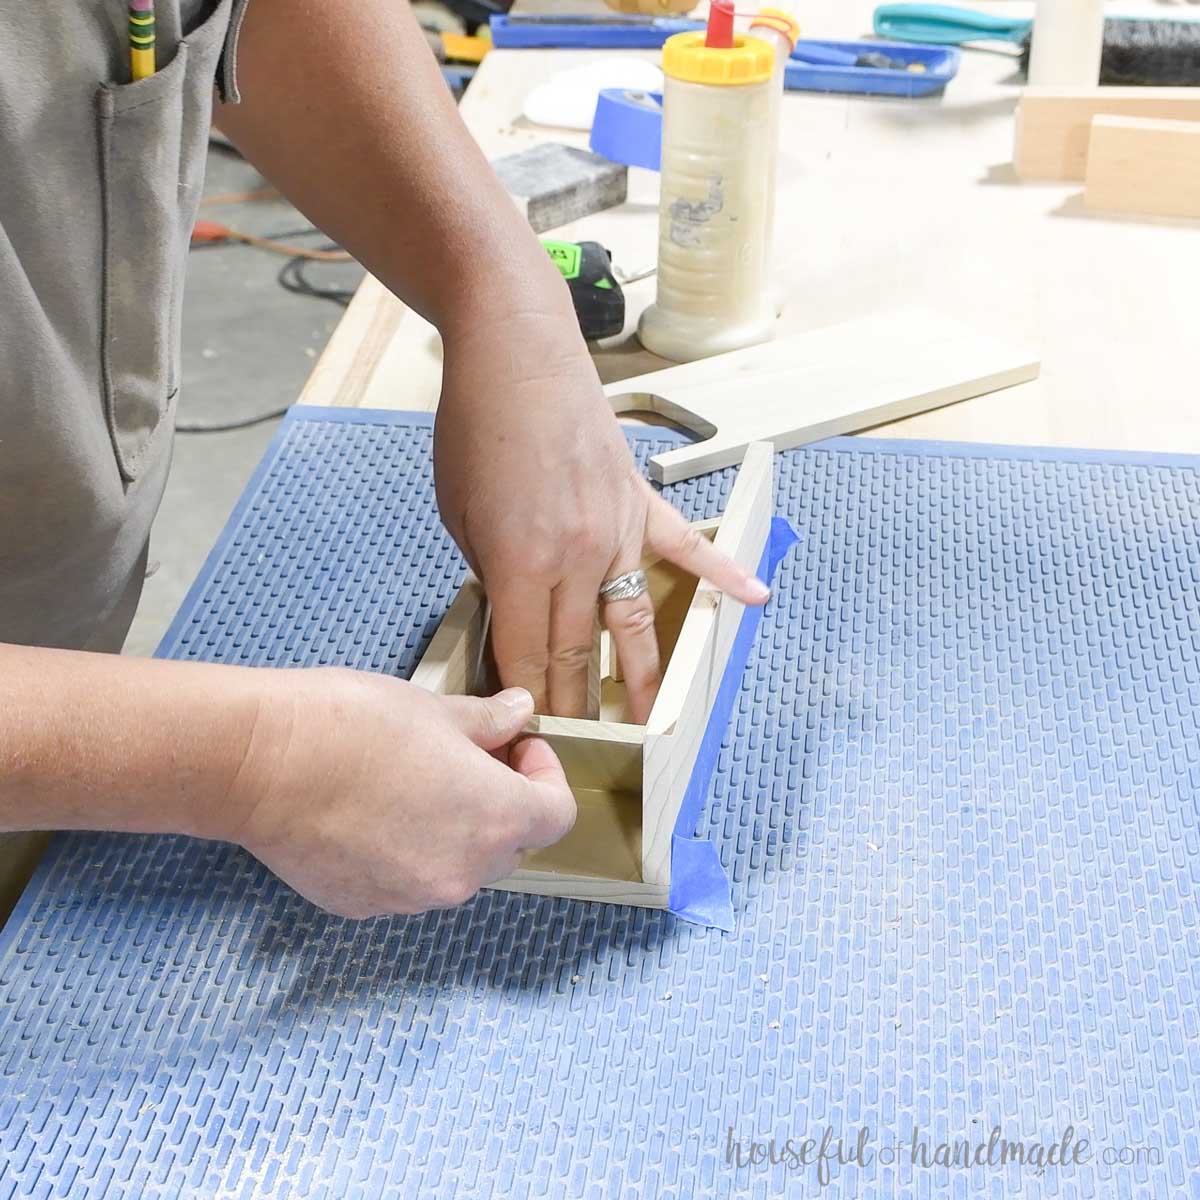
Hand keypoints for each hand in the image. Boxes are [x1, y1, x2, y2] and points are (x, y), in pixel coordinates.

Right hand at [222, 669, 574, 917]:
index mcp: (496, 820)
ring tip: (412, 783)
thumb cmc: (355, 726)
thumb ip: (488, 723)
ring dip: (453, 831)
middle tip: (466, 757)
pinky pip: (405, 882)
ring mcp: (412, 897)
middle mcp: (463, 873)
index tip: (516, 747)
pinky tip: (369, 812)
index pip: (556, 815)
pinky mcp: (364, 906)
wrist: (262, 764)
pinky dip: (404, 853)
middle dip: (499, 803)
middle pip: (509, 845)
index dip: (544, 776)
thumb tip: (520, 714)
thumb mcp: (435, 710)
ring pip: (456, 867)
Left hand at [434, 312, 769, 723]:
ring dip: (638, 677)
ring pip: (632, 622)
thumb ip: (492, 572)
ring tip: (648, 720)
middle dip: (575, 704)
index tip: (531, 733)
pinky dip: (723, 575)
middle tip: (581, 744)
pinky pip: (687, 549)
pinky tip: (755, 600)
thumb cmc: (476, 429)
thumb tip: (514, 612)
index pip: (528, 656)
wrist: (516, 355)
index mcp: (523, 566)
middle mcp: (579, 559)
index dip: (528, 700)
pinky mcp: (640, 503)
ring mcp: (619, 532)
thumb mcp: (459, 513)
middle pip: (578, 652)